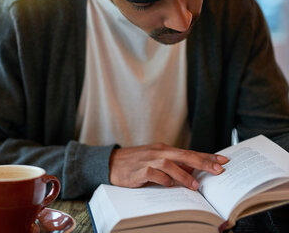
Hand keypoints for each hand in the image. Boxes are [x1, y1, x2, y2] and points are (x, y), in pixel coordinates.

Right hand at [109, 143, 228, 189]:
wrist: (113, 162)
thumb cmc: (136, 163)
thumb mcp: (156, 160)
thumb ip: (173, 165)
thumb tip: (193, 171)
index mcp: (164, 149)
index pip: (189, 152)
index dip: (206, 156)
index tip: (223, 160)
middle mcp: (158, 152)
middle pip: (183, 155)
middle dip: (202, 162)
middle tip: (218, 169)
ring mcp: (148, 160)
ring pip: (169, 164)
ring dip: (183, 175)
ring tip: (195, 186)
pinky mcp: (139, 170)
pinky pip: (153, 174)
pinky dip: (162, 179)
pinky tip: (169, 185)